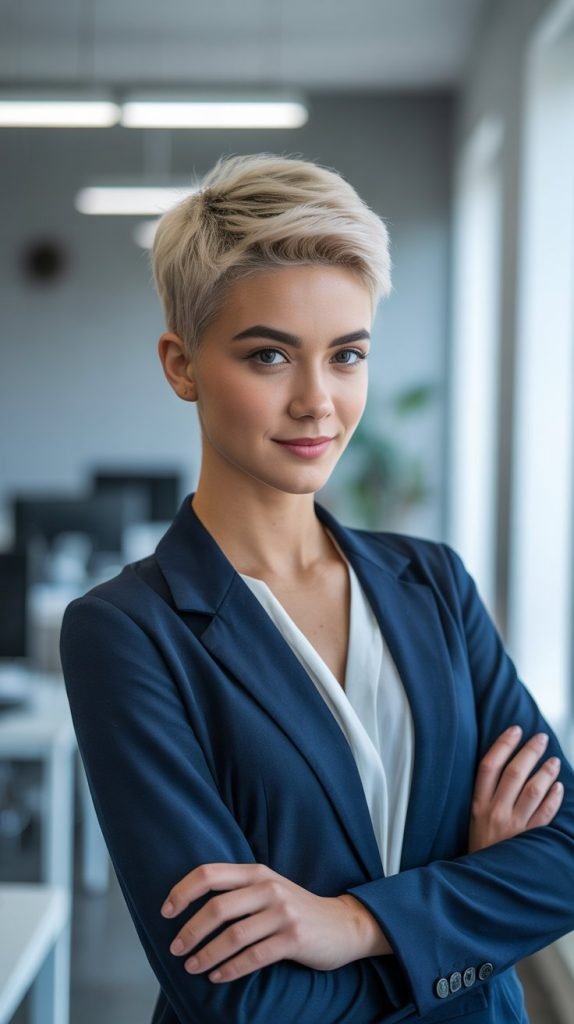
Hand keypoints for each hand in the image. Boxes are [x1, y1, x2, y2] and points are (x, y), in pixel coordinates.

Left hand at [161, 862, 390, 982]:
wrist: (342, 925)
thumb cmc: (295, 909)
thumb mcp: (269, 888)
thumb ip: (238, 890)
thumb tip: (191, 905)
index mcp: (257, 872)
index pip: (209, 873)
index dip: (182, 891)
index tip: (166, 912)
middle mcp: (268, 888)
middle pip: (217, 907)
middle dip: (190, 931)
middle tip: (175, 949)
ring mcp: (282, 913)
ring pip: (233, 936)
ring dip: (206, 954)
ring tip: (191, 967)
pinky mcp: (294, 938)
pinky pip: (254, 957)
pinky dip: (230, 969)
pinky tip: (217, 977)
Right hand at [468, 725, 563, 852]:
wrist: (482, 881)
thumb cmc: (481, 845)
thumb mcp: (473, 817)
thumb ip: (486, 794)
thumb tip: (504, 763)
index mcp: (477, 803)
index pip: (489, 765)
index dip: (503, 744)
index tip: (516, 730)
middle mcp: (494, 812)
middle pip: (514, 773)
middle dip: (530, 752)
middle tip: (541, 738)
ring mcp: (512, 826)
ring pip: (532, 791)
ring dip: (545, 772)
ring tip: (553, 760)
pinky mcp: (527, 840)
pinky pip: (545, 815)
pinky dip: (553, 798)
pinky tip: (558, 787)